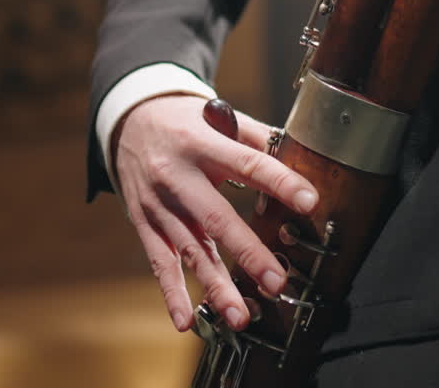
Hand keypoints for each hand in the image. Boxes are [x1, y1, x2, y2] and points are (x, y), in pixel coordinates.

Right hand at [114, 95, 319, 332]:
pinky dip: (172, 294)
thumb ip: (256, 138)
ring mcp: (158, 204)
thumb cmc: (184, 121)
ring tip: (241, 316)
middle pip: (216, 218)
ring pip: (190, 250)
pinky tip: (186, 321)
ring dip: (216, 286)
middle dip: (248, 253)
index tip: (310, 201)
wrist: (128, 122)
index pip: (247, 164)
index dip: (280, 182)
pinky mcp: (144, 224)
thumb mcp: (217, 116)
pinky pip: (160, 263)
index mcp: (201, 144)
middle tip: (277, 282)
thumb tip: (301, 154)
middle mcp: (177, 177)